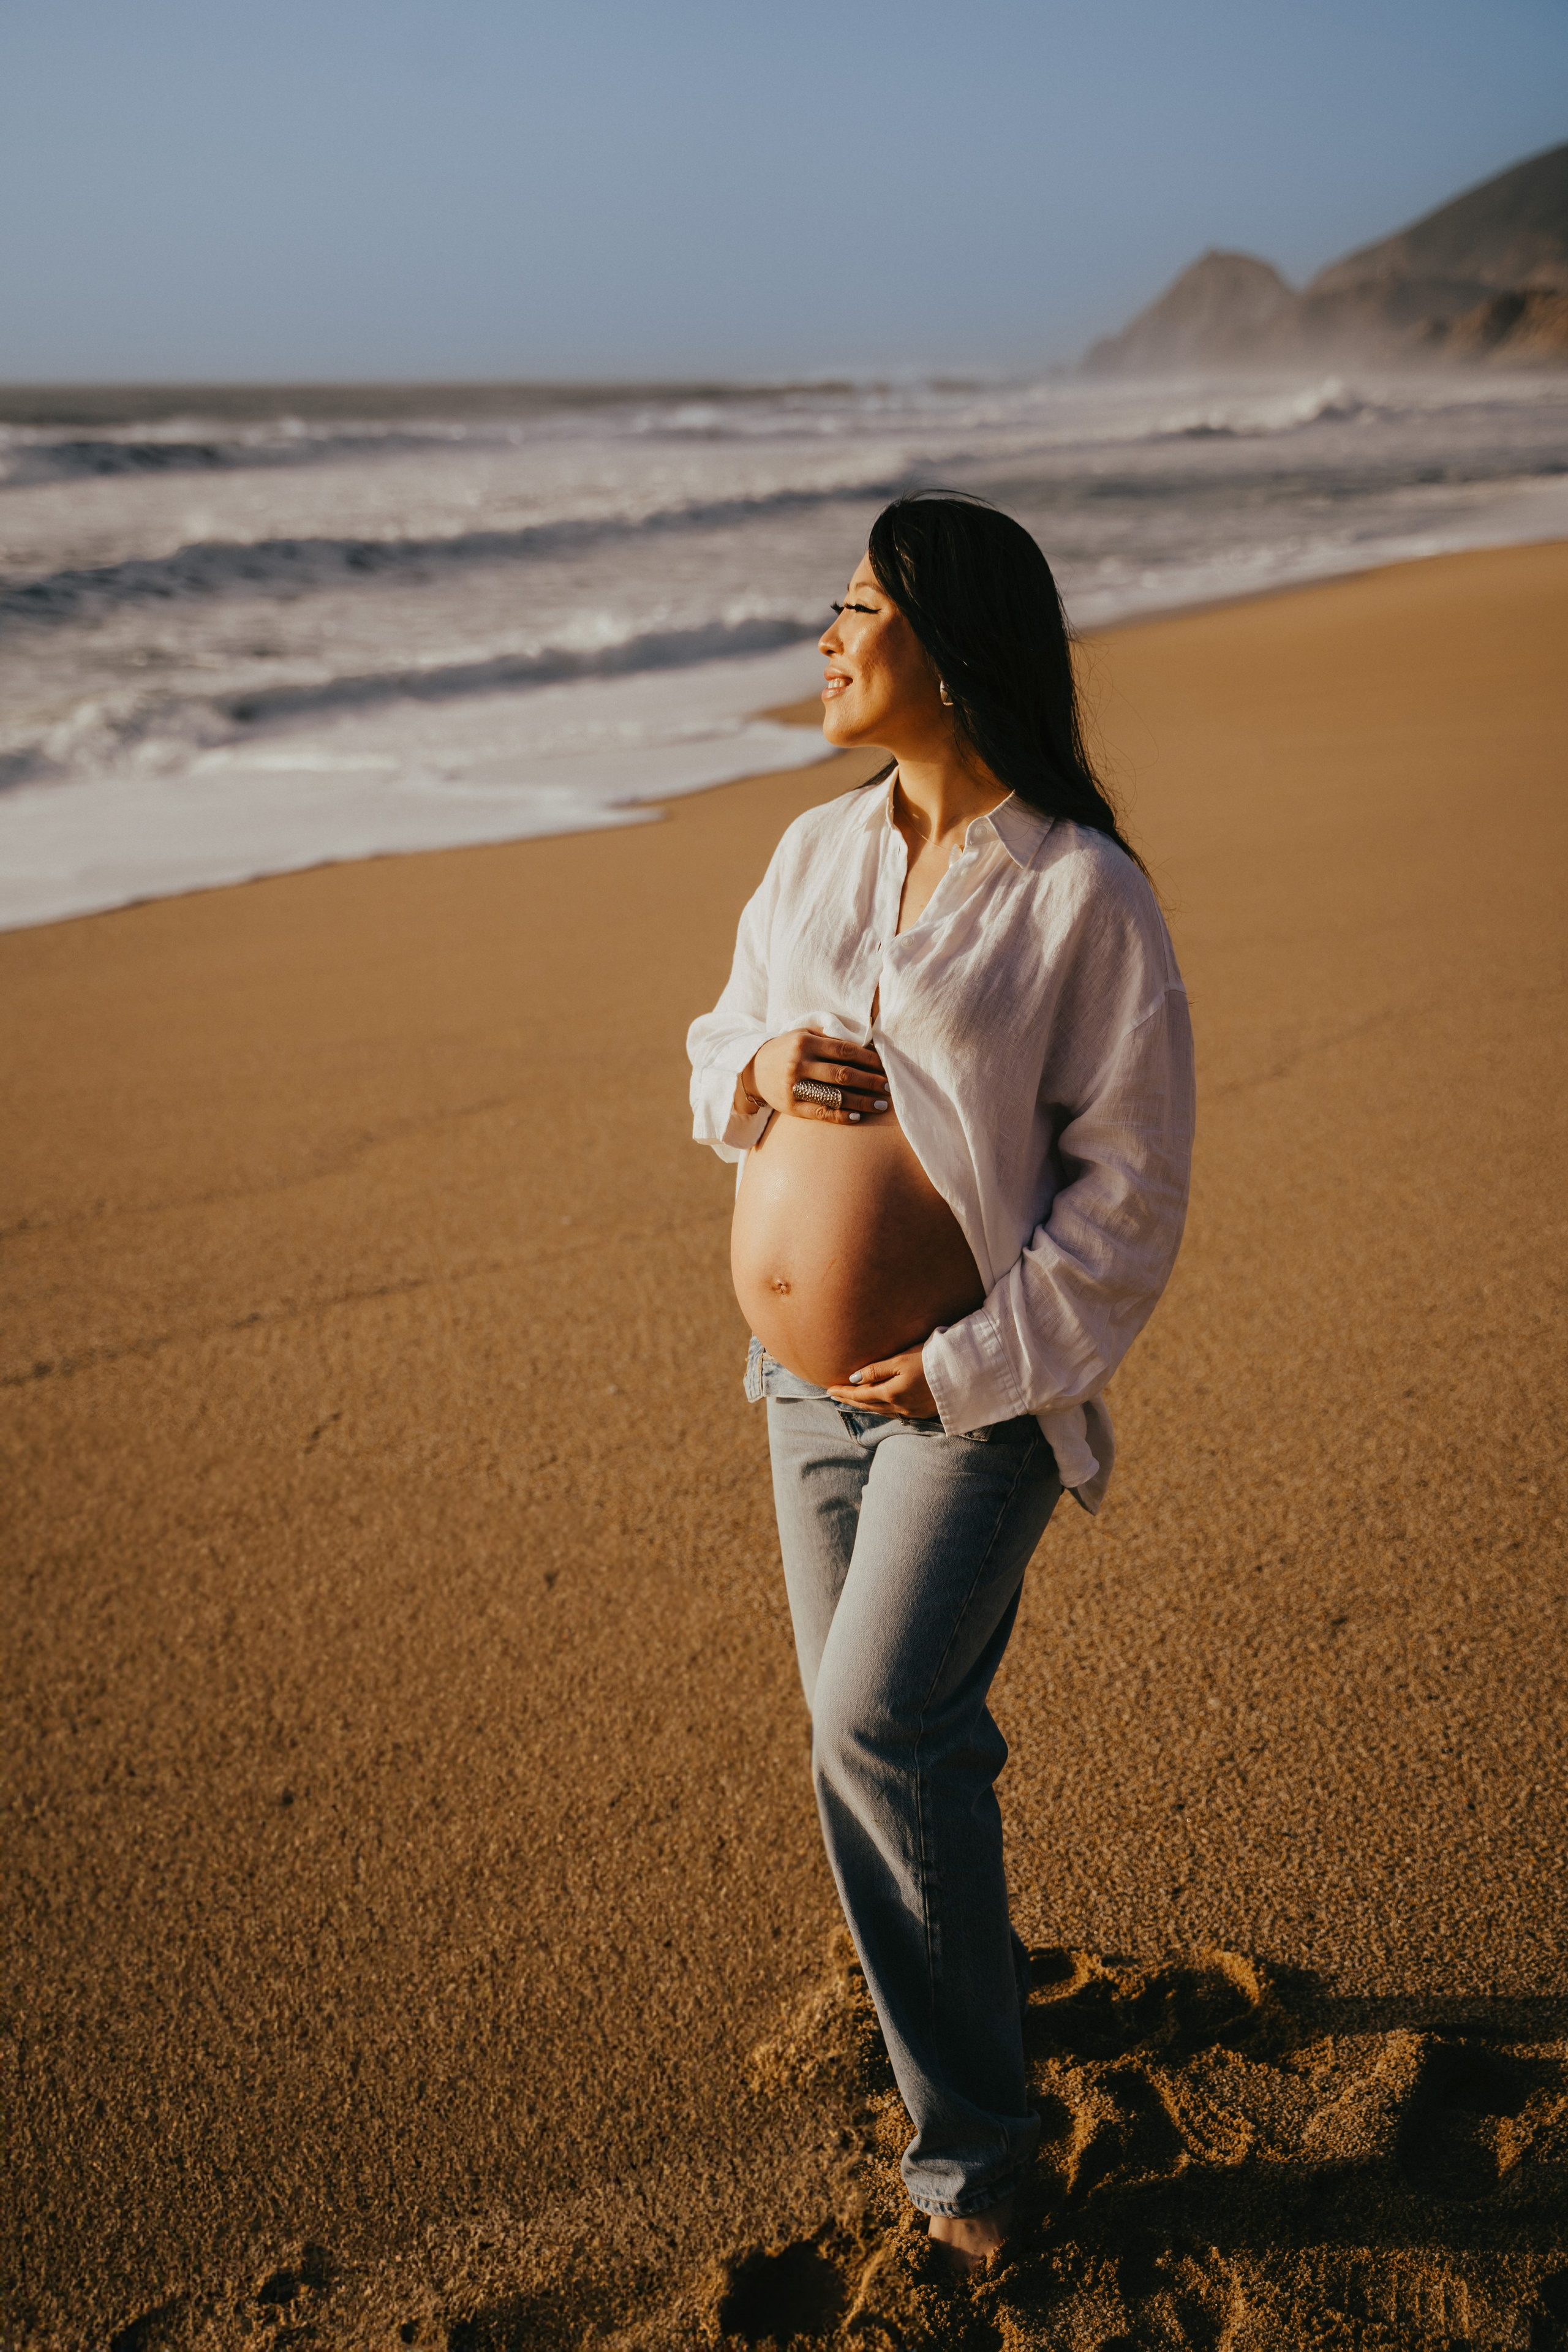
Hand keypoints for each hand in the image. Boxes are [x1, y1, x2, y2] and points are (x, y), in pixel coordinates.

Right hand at [745, 1030, 889, 1124]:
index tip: (885, 1066)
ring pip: (834, 1096)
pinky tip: (858, 1116)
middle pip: (843, 1074)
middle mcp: (799, 1064)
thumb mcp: (803, 1034)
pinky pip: (821, 1113)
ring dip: (861, 1102)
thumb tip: (864, 1043)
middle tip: (888, 1087)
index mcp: (805, 1043)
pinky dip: (841, 1116)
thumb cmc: (786, 1049)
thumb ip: (829, 1036)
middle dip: (869, 1081)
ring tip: (881, 1105)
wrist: (753, 1069)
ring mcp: (794, 1087)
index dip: (868, 1059)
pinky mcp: (791, 1107)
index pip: (844, 1051)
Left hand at [825, 1346, 936, 1418]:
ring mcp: (911, 1411)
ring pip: (880, 1411)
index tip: (829, 1389)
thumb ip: (877, 1369)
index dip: (843, 1392)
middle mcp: (899, 1406)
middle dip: (850, 1400)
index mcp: (891, 1393)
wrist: (963, 1374)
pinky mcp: (922, 1412)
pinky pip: (894, 1413)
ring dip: (864, 1406)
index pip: (860, 1395)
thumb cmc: (931, 1361)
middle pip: (867, 1405)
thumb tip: (853, 1378)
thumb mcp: (902, 1360)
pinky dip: (881, 1409)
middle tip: (835, 1395)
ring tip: (853, 1400)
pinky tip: (879, 1405)